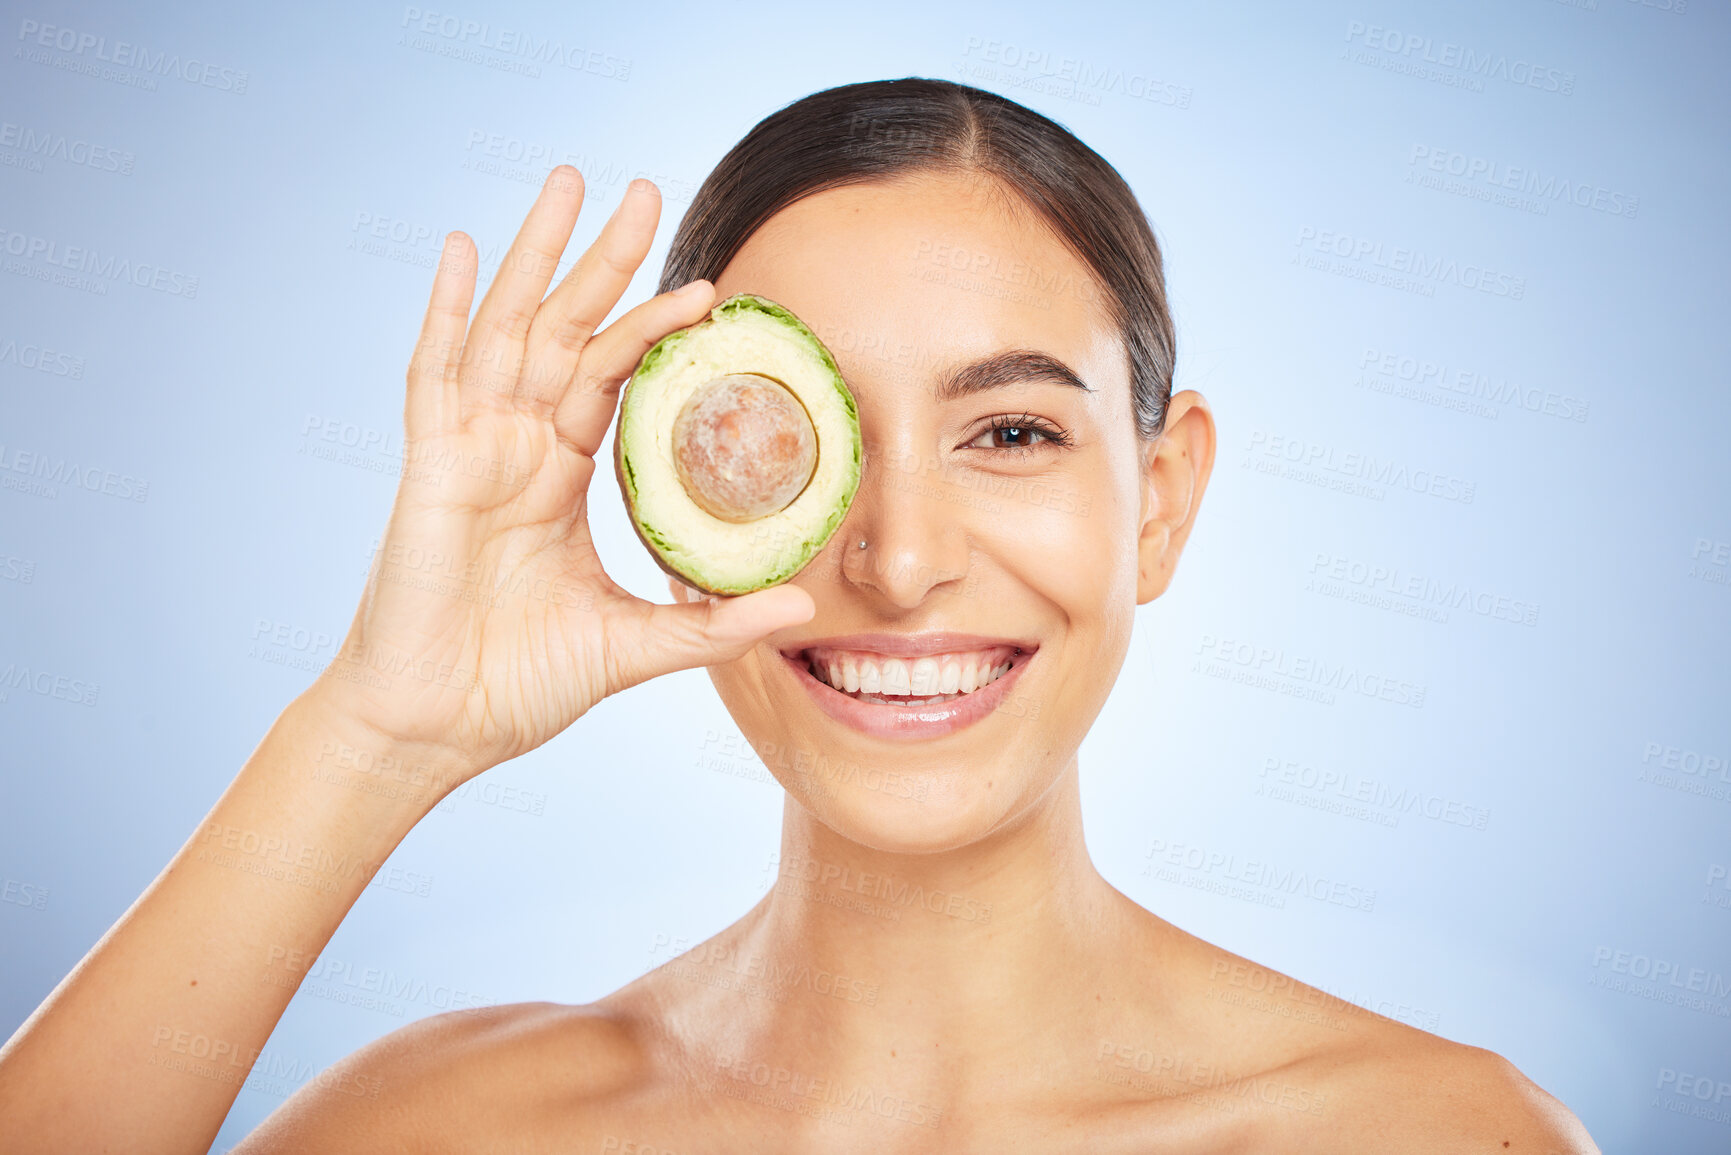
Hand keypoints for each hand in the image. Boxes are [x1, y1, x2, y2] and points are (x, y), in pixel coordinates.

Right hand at [310, 168, 813, 778]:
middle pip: (565, 330)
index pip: (613, 377)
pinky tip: (467, 248)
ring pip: (508, 329)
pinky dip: (449, 310)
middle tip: (644, 189)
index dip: (654, 330)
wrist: (436, 728)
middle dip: (603, 259)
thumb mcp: (633, 645)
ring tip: (570, 181)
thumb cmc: (517, 684)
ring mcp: (469, 451)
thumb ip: (711, 624)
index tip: (710, 291)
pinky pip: (434, 373)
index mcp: (557, 476)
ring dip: (539, 254)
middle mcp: (515, 448)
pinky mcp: (429, 468)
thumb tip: (802, 608)